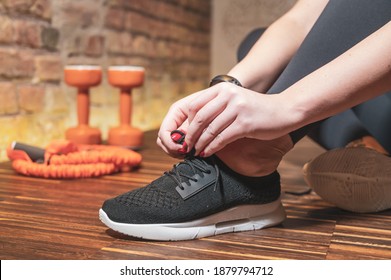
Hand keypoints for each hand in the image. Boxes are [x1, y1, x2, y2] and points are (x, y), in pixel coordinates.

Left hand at [158, 83, 294, 156]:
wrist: (284, 110)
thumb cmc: (257, 109)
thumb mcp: (235, 99)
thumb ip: (216, 106)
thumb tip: (194, 124)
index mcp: (223, 88)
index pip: (195, 105)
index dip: (187, 122)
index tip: (186, 133)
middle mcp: (229, 95)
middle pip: (200, 118)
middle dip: (191, 135)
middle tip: (187, 145)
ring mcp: (237, 108)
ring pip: (210, 130)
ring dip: (200, 143)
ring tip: (196, 151)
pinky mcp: (245, 123)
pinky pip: (222, 138)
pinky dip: (212, 147)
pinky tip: (208, 152)